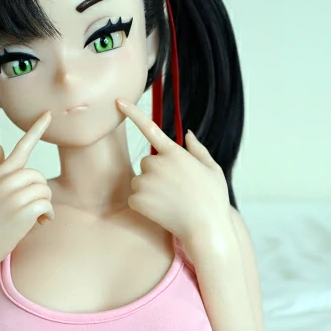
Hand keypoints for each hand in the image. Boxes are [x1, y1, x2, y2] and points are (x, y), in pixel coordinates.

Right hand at [0, 110, 53, 276]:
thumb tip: (0, 146)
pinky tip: (38, 225)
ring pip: (44, 189)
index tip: (48, 114)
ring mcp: (12, 196)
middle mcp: (4, 181)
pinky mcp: (22, 212)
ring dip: (44, 206)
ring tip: (33, 219)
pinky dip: (47, 216)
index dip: (36, 130)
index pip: (20, 148)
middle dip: (39, 193)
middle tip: (30, 211)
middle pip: (38, 176)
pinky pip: (47, 205)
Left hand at [116, 98, 233, 248]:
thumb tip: (187, 134)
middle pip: (147, 162)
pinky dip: (144, 205)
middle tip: (174, 189)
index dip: (132, 113)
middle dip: (156, 173)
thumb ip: (198, 149)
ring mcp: (146, 181)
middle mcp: (157, 163)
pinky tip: (161, 211)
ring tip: (170, 202)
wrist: (205, 228)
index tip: (118, 101)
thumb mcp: (212, 169)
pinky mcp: (137, 199)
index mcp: (175, 153)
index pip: (150, 128)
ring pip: (140, 180)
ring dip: (150, 189)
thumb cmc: (213, 200)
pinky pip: (135, 198)